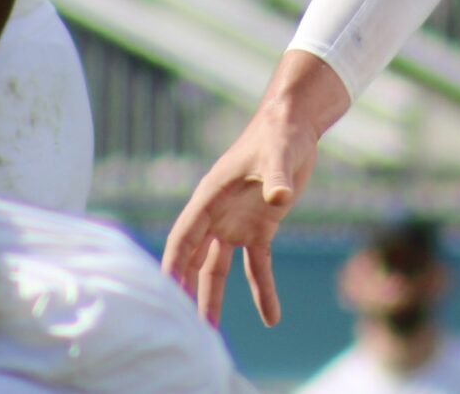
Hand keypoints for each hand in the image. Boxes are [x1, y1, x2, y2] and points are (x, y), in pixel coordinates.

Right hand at [163, 58, 345, 326]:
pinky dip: (263, 290)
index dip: (174, 265)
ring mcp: (236, 223)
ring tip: (209, 333)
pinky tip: (271, 318)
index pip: (185, 237)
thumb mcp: (278, 153)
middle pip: (194, 258)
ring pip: (217, 267)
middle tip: (180, 326)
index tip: (166, 294)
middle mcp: (217, 214)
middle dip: (185, 289)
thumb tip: (281, 196)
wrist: (293, 126)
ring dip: (213, 297)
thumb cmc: (279, 134)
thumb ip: (278, 176)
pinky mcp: (260, 228)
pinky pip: (257, 266)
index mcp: (210, 197)